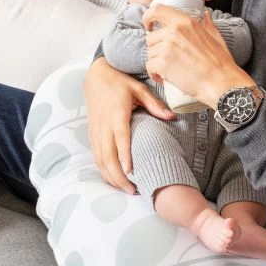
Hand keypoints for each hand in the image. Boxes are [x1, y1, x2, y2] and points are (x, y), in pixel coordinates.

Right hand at [84, 57, 176, 193]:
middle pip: (107, 156)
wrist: (95, 75)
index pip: (120, 139)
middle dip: (118, 176)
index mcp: (117, 115)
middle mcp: (104, 125)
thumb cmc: (119, 82)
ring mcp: (96, 130)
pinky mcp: (91, 132)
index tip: (131, 173)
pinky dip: (103, 170)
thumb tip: (173, 117)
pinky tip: (113, 178)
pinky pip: (95, 155)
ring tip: (125, 189)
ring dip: (110, 177)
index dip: (124, 157)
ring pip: (99, 159)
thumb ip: (154, 104)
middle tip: (133, 190)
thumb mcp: (139, 88)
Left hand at [142, 6, 254, 107]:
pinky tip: (164, 78)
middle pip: (151, 37)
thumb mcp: (216, 37)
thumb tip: (206, 14)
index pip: (158, 10)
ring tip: (169, 70)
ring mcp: (167, 47)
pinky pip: (149, 67)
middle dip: (156, 49)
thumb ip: (208, 24)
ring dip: (156, 62)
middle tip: (167, 59)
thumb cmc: (220, 62)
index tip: (148, 25)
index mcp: (185, 22)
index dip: (148, 16)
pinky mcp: (163, 64)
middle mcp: (174, 31)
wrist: (221, 82)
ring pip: (150, 53)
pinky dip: (154, 74)